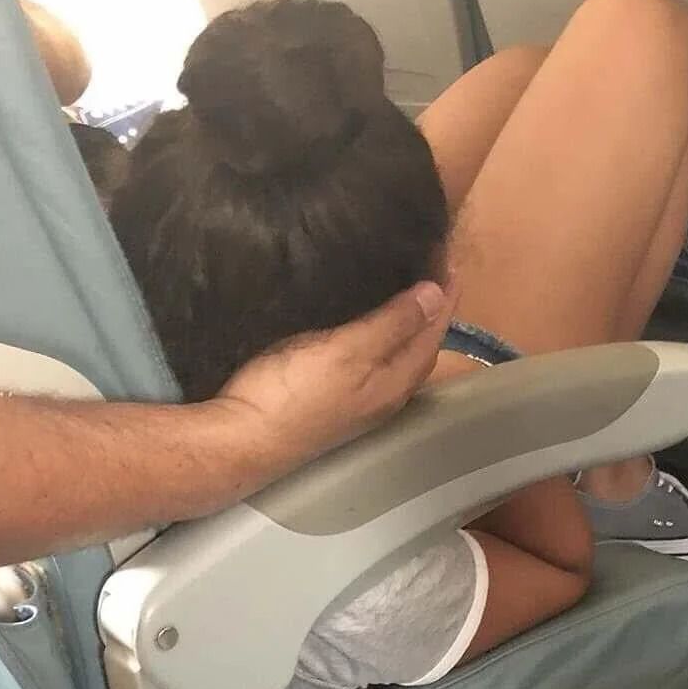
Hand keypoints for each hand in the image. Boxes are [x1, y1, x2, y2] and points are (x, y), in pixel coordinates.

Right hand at [214, 281, 452, 467]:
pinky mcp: (333, 400)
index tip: (447, 248)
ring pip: (398, 355)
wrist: (240, 440)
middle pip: (422, 344)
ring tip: (407, 285)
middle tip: (432, 262)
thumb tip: (437, 295)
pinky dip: (382, 335)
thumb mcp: (348, 351)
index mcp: (396, 382)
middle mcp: (386, 395)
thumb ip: (393, 324)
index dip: (445, 289)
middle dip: (432, 304)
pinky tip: (366, 324)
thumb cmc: (291, 393)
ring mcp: (359, 401)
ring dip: (408, 321)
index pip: (434, 329)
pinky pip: (373, 360)